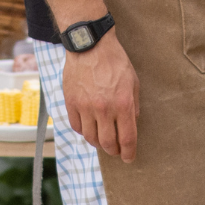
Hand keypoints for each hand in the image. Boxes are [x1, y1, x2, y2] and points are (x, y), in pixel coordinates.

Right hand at [61, 35, 139, 162]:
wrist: (89, 46)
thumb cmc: (115, 62)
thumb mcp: (133, 82)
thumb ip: (133, 106)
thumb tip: (132, 125)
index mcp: (123, 104)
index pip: (127, 138)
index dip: (129, 152)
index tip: (129, 158)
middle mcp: (104, 108)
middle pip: (108, 143)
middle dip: (114, 151)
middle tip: (116, 151)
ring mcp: (85, 106)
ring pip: (90, 137)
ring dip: (98, 143)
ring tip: (102, 140)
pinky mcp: (71, 102)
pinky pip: (77, 126)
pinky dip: (84, 131)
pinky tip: (89, 127)